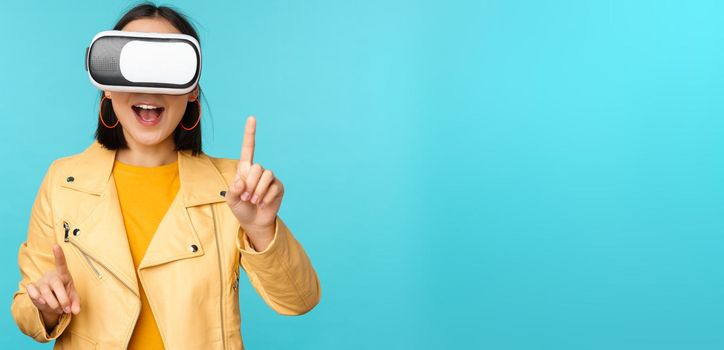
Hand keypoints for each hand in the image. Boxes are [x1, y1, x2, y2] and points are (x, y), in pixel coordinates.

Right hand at [26, 244, 80, 328]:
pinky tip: (43, 302)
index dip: (59, 255)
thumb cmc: (64, 293)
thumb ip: (76, 303)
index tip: (56, 246)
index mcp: (63, 274)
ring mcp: (41, 281)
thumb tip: (76, 310)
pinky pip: (34, 294)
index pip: (61, 263)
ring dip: (53, 305)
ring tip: (58, 309)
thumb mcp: (73, 297)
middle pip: (56, 285)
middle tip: (66, 310)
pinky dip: (39, 301)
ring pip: (46, 294)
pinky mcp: (32, 288)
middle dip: (63, 300)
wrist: (51, 298)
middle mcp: (51, 276)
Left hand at [226, 116, 284, 249]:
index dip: (250, 133)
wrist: (254, 221)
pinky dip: (266, 197)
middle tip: (246, 197)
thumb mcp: (230, 200)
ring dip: (258, 191)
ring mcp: (270, 178)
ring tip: (253, 201)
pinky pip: (273, 187)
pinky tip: (262, 204)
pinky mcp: (278, 187)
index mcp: (245, 169)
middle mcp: (258, 171)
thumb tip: (242, 181)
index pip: (248, 148)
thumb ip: (232, 190)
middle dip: (250, 184)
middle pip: (257, 167)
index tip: (252, 118)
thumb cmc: (241, 208)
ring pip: (266, 175)